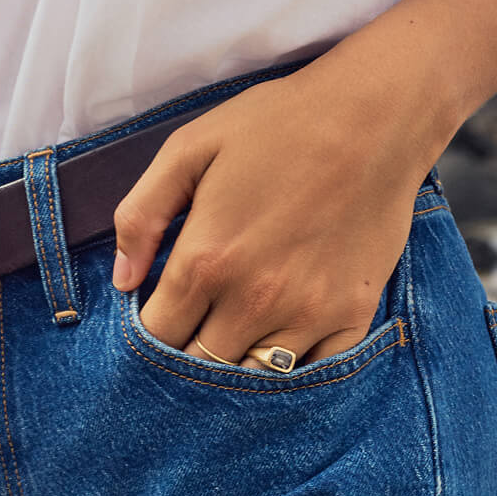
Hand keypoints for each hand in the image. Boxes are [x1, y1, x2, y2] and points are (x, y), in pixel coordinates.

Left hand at [110, 68, 429, 366]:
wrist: (374, 117)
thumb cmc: (275, 125)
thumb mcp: (188, 150)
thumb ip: (141, 216)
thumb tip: (122, 280)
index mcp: (206, 261)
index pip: (157, 335)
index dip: (148, 333)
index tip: (157, 316)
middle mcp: (254, 300)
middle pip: (200, 366)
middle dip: (187, 352)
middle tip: (192, 329)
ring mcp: (308, 313)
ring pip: (254, 378)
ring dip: (237, 364)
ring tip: (233, 337)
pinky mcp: (352, 315)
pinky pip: (313, 372)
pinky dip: (292, 366)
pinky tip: (282, 340)